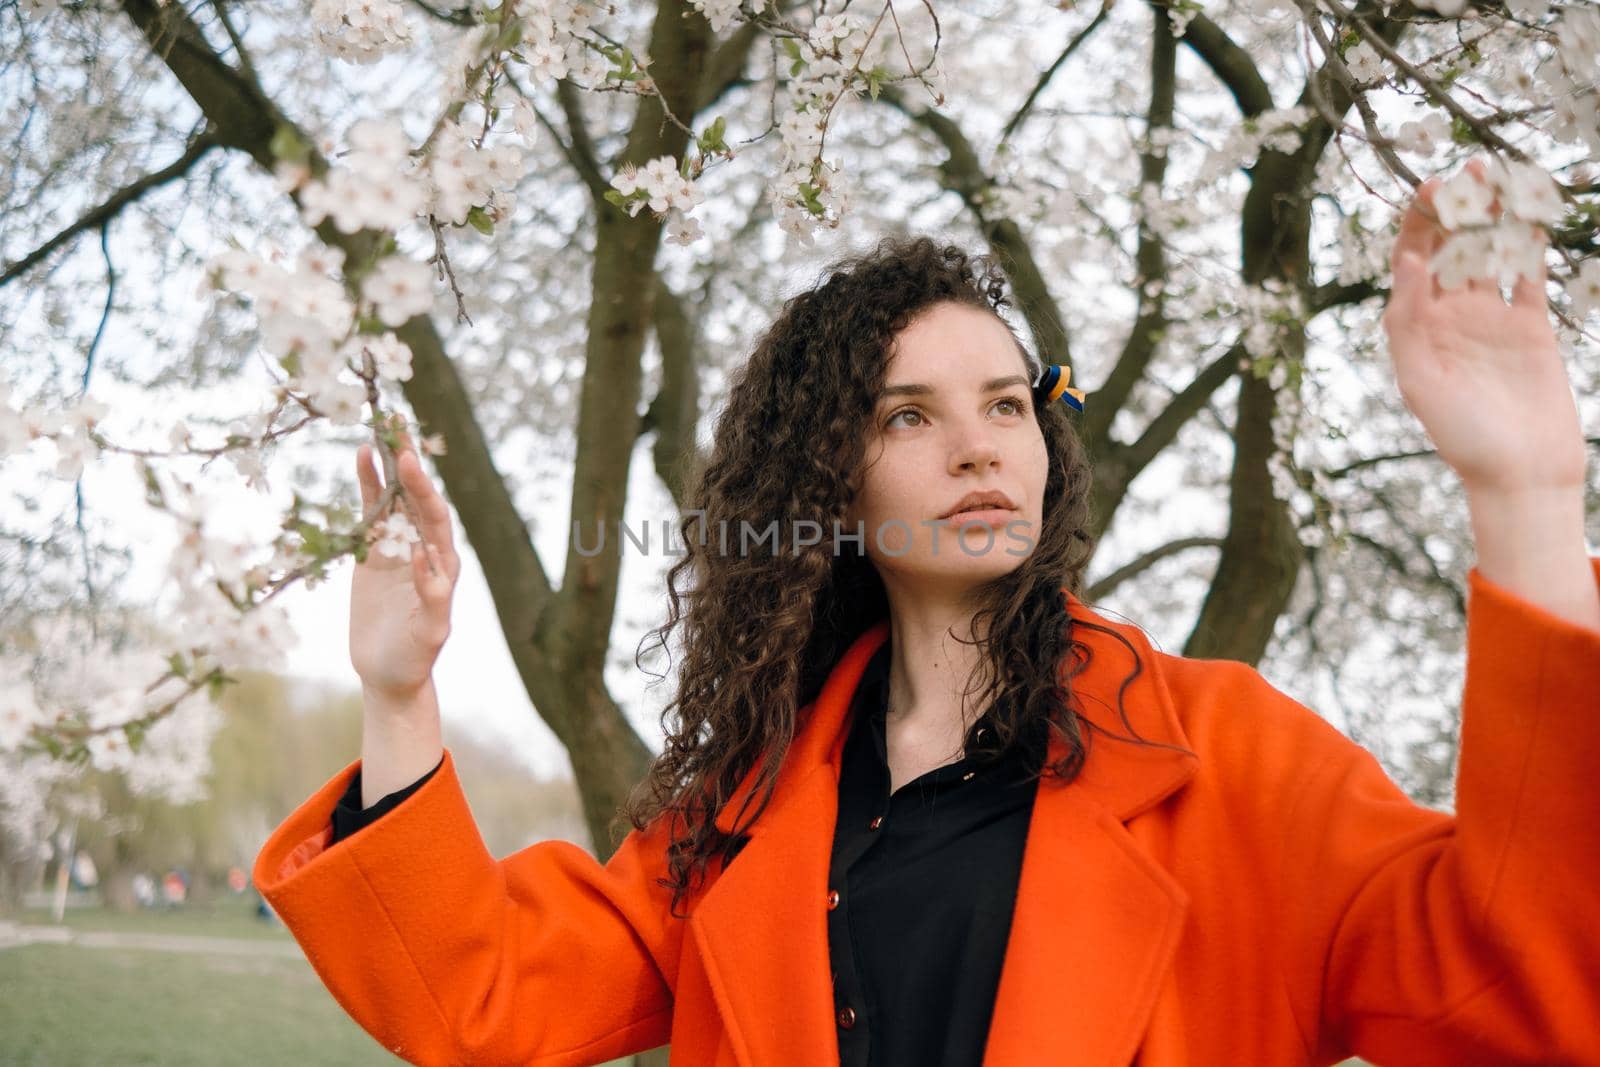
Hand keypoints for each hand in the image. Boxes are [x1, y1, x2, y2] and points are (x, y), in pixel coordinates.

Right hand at [348, 430, 460, 701]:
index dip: (422, 489)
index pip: (435, 518)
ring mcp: (398, 547)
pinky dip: (368, 485)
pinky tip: (362, 456)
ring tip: (380, 429)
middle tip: (398, 424)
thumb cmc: (415, 657)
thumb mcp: (430, 631)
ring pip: (394, 499)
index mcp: (443, 564)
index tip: (409, 462)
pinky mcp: (374, 553)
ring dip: (389, 466)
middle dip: (409, 462)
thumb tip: (423, 555)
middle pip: (417, 498)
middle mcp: (424, 549)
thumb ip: (432, 595)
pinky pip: (372, 513)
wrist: (389, 674)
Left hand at [1380, 157, 1586, 496]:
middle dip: (1455, 208)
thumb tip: (1407, 262)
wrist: (1520, 474)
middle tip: (1466, 168)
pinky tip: (1530, 212)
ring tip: (1497, 173)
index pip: (1412, 262)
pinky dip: (1529, 244)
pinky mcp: (1532, 327)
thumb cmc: (1462, 438)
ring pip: (1491, 254)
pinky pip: (1529, 275)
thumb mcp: (1421, 382)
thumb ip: (1408, 322)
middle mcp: (1452, 317)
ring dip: (1492, 216)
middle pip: (1450, 248)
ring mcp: (1493, 319)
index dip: (1416, 224)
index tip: (1427, 189)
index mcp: (1417, 327)